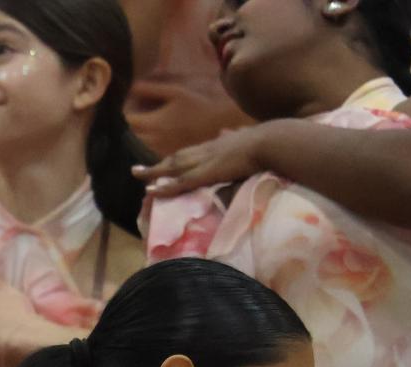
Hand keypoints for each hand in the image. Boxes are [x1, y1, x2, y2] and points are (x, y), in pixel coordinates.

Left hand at [134, 122, 278, 196]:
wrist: (272, 140)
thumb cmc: (267, 140)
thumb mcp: (247, 135)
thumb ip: (236, 134)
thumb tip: (229, 130)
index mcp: (217, 144)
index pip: (192, 152)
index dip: (176, 159)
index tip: (164, 163)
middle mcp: (206, 150)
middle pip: (176, 158)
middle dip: (158, 165)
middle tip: (138, 170)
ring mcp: (205, 161)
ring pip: (173, 168)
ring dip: (154, 173)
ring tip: (137, 176)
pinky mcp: (207, 173)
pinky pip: (181, 182)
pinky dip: (165, 187)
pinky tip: (152, 191)